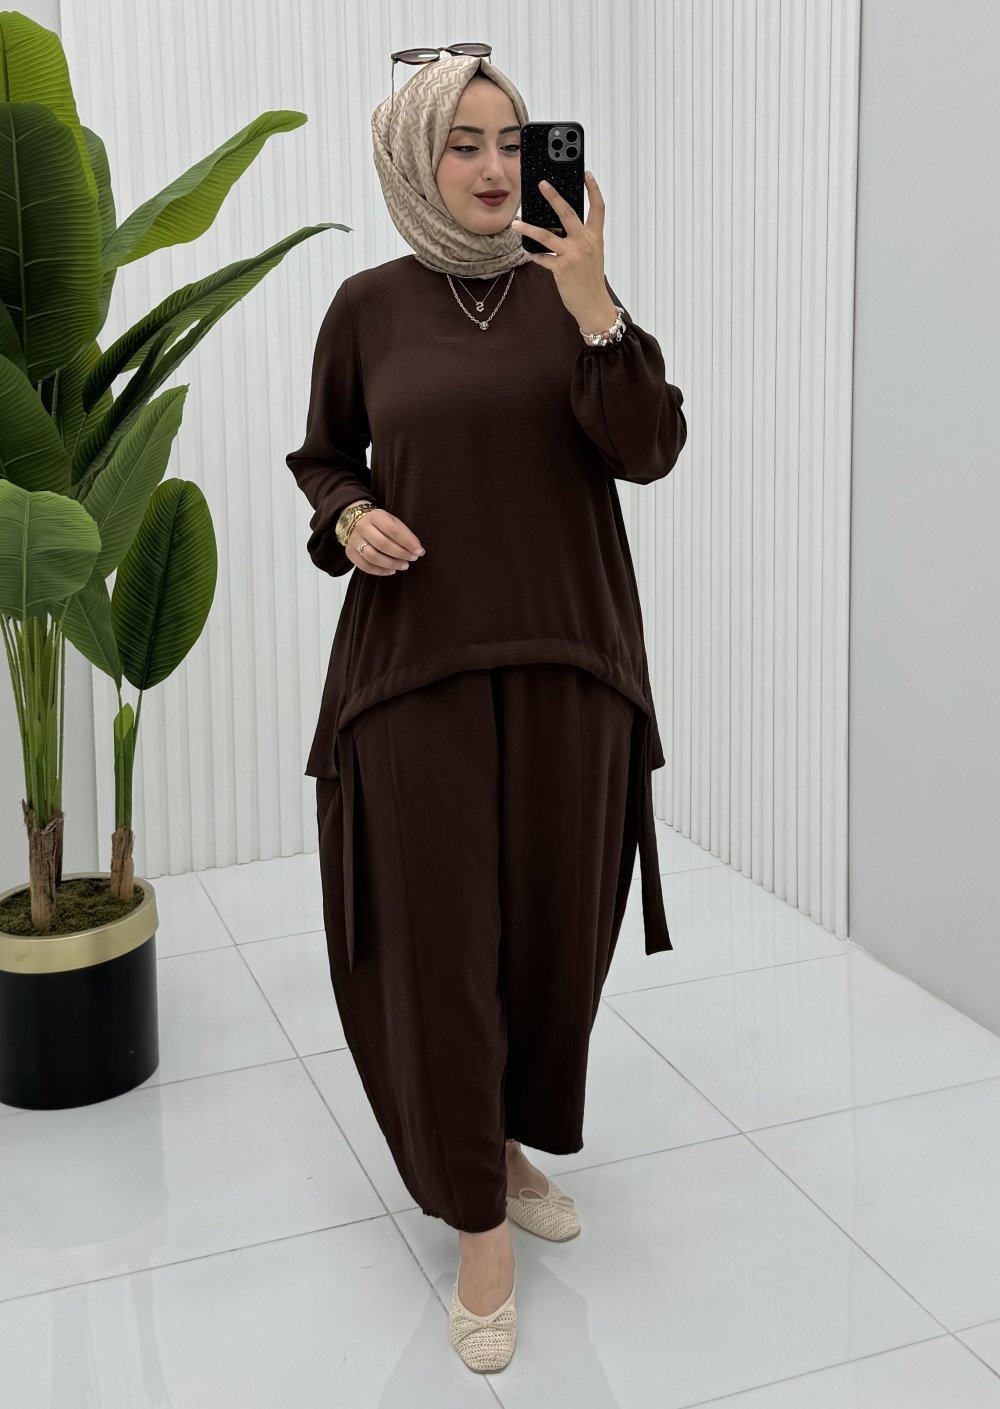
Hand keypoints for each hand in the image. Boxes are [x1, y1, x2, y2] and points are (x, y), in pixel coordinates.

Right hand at [344, 504, 424, 575]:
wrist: (355, 522)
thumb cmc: (379, 524)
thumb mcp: (392, 522)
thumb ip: (405, 534)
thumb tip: (417, 549)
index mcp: (375, 516)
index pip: (393, 530)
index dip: (408, 542)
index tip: (419, 551)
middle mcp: (363, 527)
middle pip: (383, 544)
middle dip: (400, 554)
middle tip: (412, 559)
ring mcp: (354, 541)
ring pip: (373, 557)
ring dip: (391, 564)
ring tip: (403, 565)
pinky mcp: (350, 553)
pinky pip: (365, 566)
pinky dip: (380, 571)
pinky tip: (391, 571)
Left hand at [512, 171, 611, 328]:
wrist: (593, 305)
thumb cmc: (591, 280)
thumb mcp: (592, 255)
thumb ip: (581, 239)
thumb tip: (561, 226)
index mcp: (595, 237)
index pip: (598, 208)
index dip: (593, 189)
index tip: (586, 174)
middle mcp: (585, 243)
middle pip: (568, 213)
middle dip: (554, 196)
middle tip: (542, 184)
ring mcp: (573, 255)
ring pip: (546, 235)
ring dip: (529, 228)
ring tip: (516, 223)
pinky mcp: (561, 269)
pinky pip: (542, 258)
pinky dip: (533, 255)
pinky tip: (526, 251)